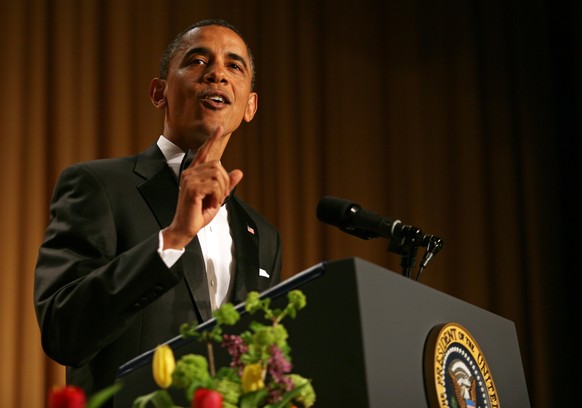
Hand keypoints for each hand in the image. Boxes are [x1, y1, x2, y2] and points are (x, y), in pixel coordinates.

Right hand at [162, 127, 242, 248]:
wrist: (185, 228)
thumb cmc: (198, 214)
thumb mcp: (217, 197)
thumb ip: (227, 184)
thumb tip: (239, 172)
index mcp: (193, 173)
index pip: (203, 152)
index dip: (212, 140)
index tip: (220, 129)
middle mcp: (189, 173)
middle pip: (217, 164)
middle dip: (225, 181)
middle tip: (221, 196)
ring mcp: (189, 180)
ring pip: (217, 174)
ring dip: (222, 190)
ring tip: (215, 201)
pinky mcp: (192, 188)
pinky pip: (214, 185)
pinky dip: (218, 196)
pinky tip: (211, 204)